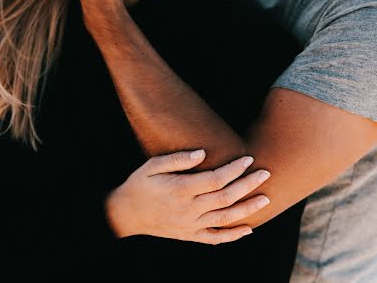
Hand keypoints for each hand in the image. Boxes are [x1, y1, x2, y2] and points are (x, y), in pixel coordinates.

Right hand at [105, 149, 269, 244]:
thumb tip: (203, 153)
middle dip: (248, 185)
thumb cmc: (139, 184)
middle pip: (225, 198)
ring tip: (265, 198)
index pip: (216, 179)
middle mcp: (188, 210)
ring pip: (225, 219)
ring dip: (247, 210)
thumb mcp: (152, 165)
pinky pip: (215, 239)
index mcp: (181, 190)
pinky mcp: (189, 235)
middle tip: (266, 173)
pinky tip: (248, 229)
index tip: (248, 158)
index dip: (234, 169)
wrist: (125, 214)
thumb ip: (178, 159)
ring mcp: (190, 225)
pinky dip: (233, 236)